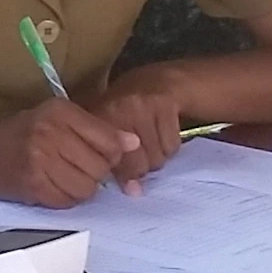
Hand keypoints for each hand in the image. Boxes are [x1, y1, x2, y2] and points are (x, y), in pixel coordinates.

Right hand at [0, 100, 141, 208]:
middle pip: (101, 165)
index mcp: (59, 110)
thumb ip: (94, 130)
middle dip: (95, 173)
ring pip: (88, 187)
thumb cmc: (15, 136)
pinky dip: (65, 199)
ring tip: (62, 178)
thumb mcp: (53, 120)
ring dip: (80, 189)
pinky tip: (51, 187)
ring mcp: (41, 158)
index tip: (100, 157)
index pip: (109, 139)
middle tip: (73, 168)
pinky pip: (69, 201)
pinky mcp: (33, 184)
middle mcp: (51, 131)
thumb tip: (134, 143)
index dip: (111, 154)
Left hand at [88, 66, 191, 185]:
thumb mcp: (110, 128)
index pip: (109, 162)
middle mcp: (118, 109)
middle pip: (137, 164)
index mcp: (99, 117)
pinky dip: (170, 147)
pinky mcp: (165, 104)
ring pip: (157, 157)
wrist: (157, 80)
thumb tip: (133, 192)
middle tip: (141, 155)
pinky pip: (172, 146)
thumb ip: (113, 161)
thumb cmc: (128, 110)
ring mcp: (142, 105)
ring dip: (157, 157)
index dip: (120, 172)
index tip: (123, 169)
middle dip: (142, 167)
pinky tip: (163, 134)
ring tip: (151, 142)